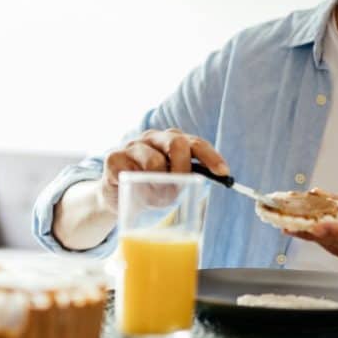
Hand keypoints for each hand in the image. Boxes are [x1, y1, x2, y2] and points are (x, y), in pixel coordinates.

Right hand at [98, 128, 228, 212]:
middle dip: (183, 169)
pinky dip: (139, 189)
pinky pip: (132, 173)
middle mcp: (153, 137)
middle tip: (179, 189)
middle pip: (176, 142)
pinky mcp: (114, 157)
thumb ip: (186, 181)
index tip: (223, 173)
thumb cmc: (150, 189)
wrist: (116, 199)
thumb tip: (199, 185)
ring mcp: (132, 145)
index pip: (196, 143)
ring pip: (154, 161)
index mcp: (172, 141)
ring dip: (159, 186)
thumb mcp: (173, 185)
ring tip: (155, 198)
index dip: (211, 157)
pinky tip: (136, 193)